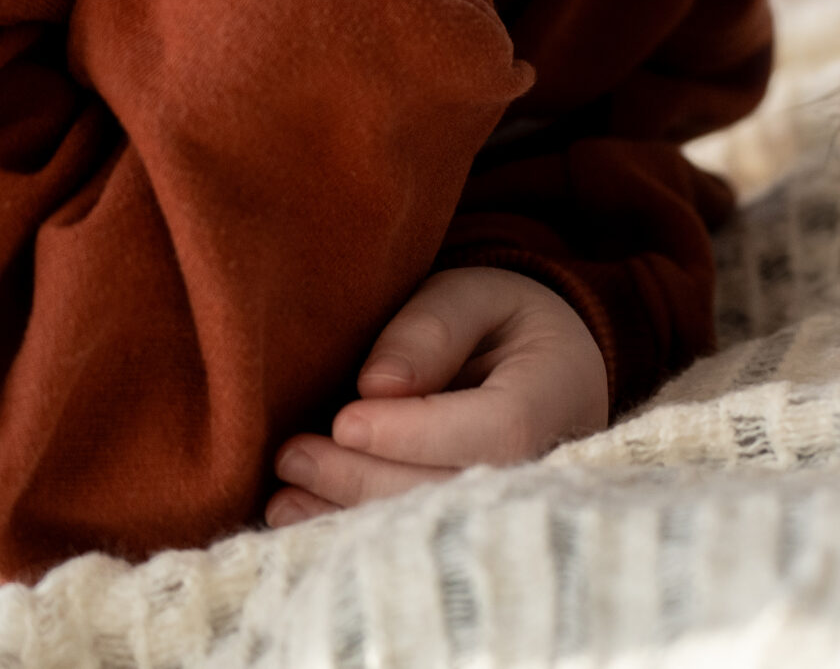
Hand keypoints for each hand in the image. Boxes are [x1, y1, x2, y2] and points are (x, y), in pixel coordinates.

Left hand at [265, 268, 608, 525]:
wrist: (541, 370)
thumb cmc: (500, 323)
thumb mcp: (474, 295)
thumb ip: (432, 328)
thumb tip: (376, 386)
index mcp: (555, 394)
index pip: (499, 429)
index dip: (417, 434)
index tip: (345, 420)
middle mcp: (546, 465)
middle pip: (456, 489)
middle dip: (364, 478)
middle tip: (292, 456)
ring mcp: (514, 509)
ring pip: (432, 530)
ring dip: (349, 514)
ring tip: (284, 491)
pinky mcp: (475, 531)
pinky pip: (415, 545)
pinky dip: (351, 534)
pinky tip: (301, 518)